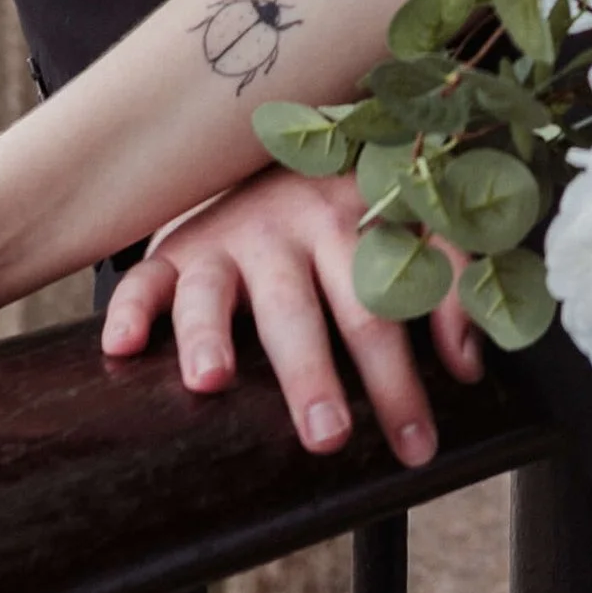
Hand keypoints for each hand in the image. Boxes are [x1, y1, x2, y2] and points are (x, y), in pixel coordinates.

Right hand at [100, 167, 482, 469]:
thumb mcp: (406, 225)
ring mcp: (225, 237)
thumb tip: (470, 365)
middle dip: (313, 374)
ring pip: (215, 291)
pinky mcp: (174, 248)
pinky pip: (144, 278)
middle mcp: (286, 227)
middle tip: (327, 436)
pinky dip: (130, 309)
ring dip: (210, 335)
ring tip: (211, 380)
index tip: (415, 445)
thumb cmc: (344, 210)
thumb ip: (449, 282)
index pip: (381, 306)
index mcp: (350, 222)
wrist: (267, 147)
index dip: (399, 378)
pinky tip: (121, 346)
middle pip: (302, 310)